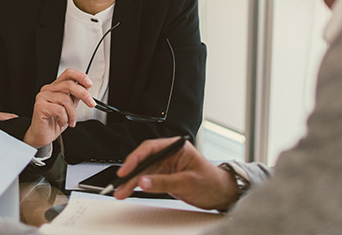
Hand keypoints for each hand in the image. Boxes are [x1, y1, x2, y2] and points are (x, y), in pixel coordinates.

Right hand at [23, 68, 94, 148]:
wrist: (42, 136)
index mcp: (55, 88)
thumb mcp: (69, 108)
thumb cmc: (53, 123)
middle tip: (91, 103)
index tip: (89, 83)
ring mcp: (42, 97)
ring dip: (72, 113)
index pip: (68, 74)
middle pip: (69, 84)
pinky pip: (59, 109)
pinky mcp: (40, 106)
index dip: (80, 76)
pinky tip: (61, 122)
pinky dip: (64, 118)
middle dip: (83, 94)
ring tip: (70, 121)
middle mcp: (48, 90)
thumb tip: (86, 88)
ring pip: (65, 99)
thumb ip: (75, 97)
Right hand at [112, 137, 237, 210]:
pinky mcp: (164, 178)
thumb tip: (144, 182)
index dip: (135, 158)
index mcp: (176, 147)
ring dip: (131, 182)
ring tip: (121, 192)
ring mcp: (166, 167)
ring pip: (143, 172)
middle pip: (144, 161)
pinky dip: (138, 186)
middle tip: (120, 184)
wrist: (221, 194)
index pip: (150, 148)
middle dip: (130, 173)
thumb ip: (165, 182)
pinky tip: (130, 190)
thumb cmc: (212, 181)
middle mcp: (169, 155)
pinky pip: (147, 180)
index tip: (126, 169)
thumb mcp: (188, 181)